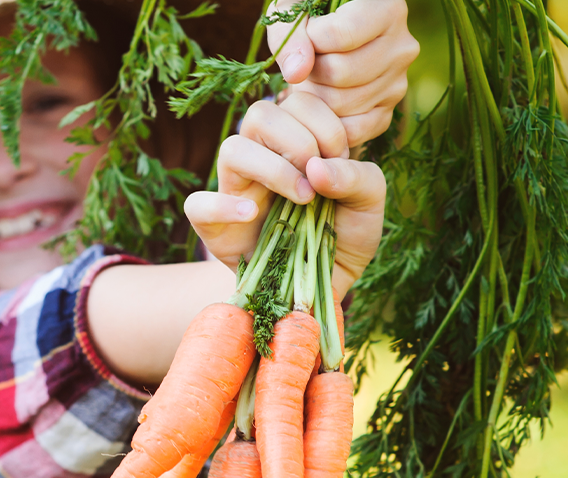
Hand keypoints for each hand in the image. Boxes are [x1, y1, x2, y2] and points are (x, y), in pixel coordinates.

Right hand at [184, 93, 384, 295]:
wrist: (323, 287)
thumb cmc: (343, 237)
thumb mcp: (369, 204)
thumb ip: (358, 176)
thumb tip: (317, 167)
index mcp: (295, 139)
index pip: (297, 100)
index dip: (326, 125)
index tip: (341, 160)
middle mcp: (261, 157)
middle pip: (260, 113)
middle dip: (300, 140)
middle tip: (320, 179)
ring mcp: (235, 189)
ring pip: (232, 149)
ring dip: (272, 169)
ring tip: (302, 199)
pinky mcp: (214, 226)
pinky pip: (198, 204)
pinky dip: (223, 206)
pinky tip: (253, 216)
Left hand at [265, 0, 418, 146]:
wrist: (330, 42)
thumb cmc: (310, 16)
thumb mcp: (294, 9)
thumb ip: (290, 33)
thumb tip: (297, 72)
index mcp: (388, 9)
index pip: (340, 35)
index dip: (310, 39)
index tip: (306, 34)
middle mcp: (403, 47)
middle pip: (340, 72)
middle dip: (311, 71)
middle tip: (307, 62)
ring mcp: (399, 83)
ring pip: (341, 103)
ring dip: (314, 95)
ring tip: (314, 77)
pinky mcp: (388, 112)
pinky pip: (351, 131)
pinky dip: (325, 122)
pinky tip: (319, 101)